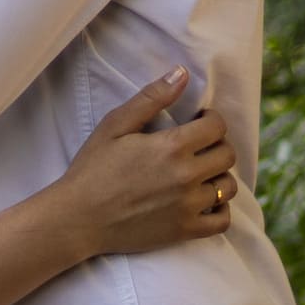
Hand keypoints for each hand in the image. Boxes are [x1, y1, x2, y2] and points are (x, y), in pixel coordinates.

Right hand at [47, 70, 238, 257]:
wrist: (78, 218)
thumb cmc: (93, 169)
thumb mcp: (115, 125)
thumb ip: (151, 98)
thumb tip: (182, 73)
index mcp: (171, 147)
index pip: (217, 127)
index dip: (212, 120)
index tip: (199, 122)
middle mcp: (186, 176)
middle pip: (227, 155)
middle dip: (217, 145)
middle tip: (199, 146)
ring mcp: (188, 206)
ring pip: (227, 187)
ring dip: (219, 176)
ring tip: (201, 173)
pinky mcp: (184, 230)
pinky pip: (222, 220)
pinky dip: (219, 209)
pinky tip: (203, 201)